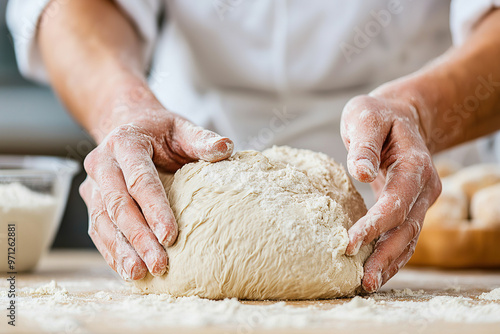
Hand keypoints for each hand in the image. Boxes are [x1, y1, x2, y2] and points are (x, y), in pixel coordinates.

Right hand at [79, 111, 232, 279]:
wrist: (127, 124)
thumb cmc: (160, 131)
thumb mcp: (182, 128)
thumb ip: (201, 139)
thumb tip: (227, 147)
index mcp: (125, 142)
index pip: (139, 179)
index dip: (154, 208)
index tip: (170, 235)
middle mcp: (103, 163)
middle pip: (118, 204)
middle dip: (138, 237)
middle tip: (159, 264)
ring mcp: (94, 183)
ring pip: (103, 221)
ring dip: (121, 250)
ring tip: (139, 274)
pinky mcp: (93, 200)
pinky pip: (98, 229)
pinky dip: (112, 252)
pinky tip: (127, 270)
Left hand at [341, 93, 440, 291]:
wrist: (398, 116)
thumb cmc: (377, 115)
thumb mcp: (366, 117)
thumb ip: (364, 144)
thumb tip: (360, 171)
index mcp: (414, 164)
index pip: (397, 201)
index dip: (375, 224)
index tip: (350, 243)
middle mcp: (424, 187)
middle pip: (407, 228)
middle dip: (385, 255)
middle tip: (363, 279)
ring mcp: (420, 200)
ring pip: (408, 238)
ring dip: (389, 262)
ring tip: (367, 284)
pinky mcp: (409, 207)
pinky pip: (403, 236)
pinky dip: (391, 256)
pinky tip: (376, 272)